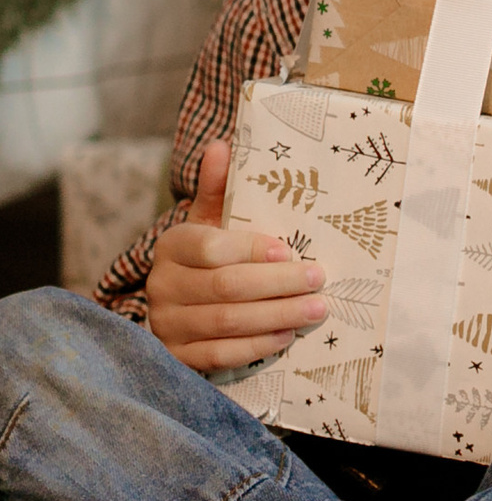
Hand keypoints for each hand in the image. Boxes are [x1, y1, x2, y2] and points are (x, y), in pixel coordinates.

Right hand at [142, 141, 329, 373]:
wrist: (181, 308)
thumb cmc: (211, 258)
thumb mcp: (213, 221)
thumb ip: (220, 188)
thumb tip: (223, 144)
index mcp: (173, 246)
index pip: (209, 246)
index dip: (250, 250)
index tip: (288, 251)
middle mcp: (163, 285)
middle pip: (225, 286)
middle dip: (279, 284)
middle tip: (319, 279)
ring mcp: (167, 324)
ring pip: (226, 322)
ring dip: (277, 315)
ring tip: (316, 308)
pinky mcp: (177, 357)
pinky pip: (218, 355)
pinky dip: (255, 345)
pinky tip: (285, 336)